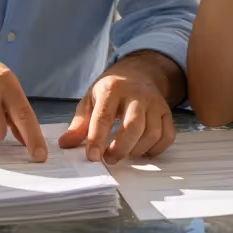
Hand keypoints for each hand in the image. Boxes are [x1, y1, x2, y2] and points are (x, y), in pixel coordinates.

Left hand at [58, 52, 176, 164]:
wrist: (139, 72)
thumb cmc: (112, 89)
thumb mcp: (90, 99)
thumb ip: (79, 123)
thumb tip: (66, 143)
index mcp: (113, 89)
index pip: (104, 117)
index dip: (97, 139)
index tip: (92, 157)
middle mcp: (137, 94)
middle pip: (133, 125)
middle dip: (120, 148)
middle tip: (109, 160)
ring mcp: (155, 103)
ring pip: (152, 133)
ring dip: (137, 150)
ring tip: (123, 154)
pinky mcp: (166, 112)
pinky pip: (167, 136)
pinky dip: (155, 149)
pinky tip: (141, 150)